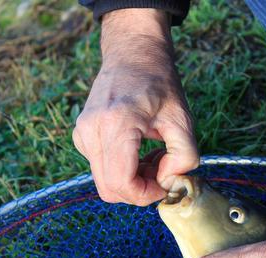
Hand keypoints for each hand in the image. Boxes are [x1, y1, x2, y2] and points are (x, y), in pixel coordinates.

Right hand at [73, 9, 197, 204]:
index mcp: (117, 124)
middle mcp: (92, 130)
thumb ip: (184, 155)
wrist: (133, 55)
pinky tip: (139, 151)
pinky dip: (122, 170)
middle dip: (139, 190)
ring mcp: (83, 133)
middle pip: (110, 189)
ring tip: (153, 157)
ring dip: (132, 180)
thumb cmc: (159, 84)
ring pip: (105, 182)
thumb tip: (168, 181)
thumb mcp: (183, 119)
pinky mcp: (81, 136)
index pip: (121, 183)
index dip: (146, 195)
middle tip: (162, 171)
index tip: (165, 185)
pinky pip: (101, 168)